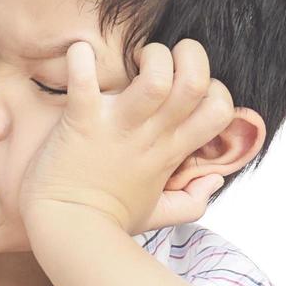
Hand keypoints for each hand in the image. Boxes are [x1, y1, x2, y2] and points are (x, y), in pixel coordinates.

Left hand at [20, 39, 233, 234]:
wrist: (66, 233)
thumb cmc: (107, 224)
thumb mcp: (158, 215)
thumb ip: (192, 201)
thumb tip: (216, 181)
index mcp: (170, 152)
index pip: (219, 110)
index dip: (213, 89)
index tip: (185, 87)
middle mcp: (150, 136)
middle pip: (196, 83)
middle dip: (190, 56)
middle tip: (161, 58)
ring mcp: (117, 128)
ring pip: (156, 78)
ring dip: (150, 56)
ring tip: (132, 58)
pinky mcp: (81, 123)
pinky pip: (85, 82)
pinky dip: (81, 60)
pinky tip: (78, 52)